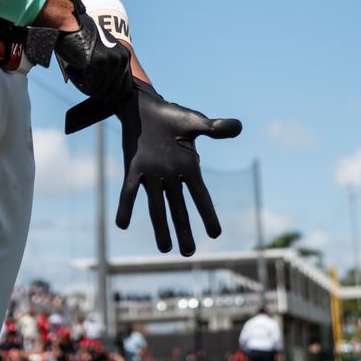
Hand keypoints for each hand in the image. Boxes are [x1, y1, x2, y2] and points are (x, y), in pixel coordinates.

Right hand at [51, 0, 132, 101]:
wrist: (68, 23)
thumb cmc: (80, 37)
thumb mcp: (102, 52)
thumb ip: (109, 69)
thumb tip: (111, 94)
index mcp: (125, 56)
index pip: (124, 88)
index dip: (109, 93)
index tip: (97, 90)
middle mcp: (121, 59)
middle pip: (112, 93)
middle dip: (96, 90)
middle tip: (83, 79)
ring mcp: (110, 62)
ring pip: (98, 91)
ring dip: (84, 84)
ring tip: (76, 67)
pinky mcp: (97, 64)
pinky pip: (88, 88)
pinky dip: (77, 80)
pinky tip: (72, 66)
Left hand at [116, 81, 241, 254]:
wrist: (144, 107)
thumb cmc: (172, 117)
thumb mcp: (195, 122)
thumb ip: (215, 128)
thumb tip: (237, 127)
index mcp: (188, 167)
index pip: (200, 195)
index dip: (207, 214)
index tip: (215, 234)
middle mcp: (170, 176)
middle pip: (179, 208)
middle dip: (183, 230)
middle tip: (188, 254)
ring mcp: (151, 173)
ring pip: (157, 205)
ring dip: (160, 227)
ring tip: (165, 249)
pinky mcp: (133, 167)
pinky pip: (129, 189)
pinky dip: (126, 205)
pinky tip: (122, 223)